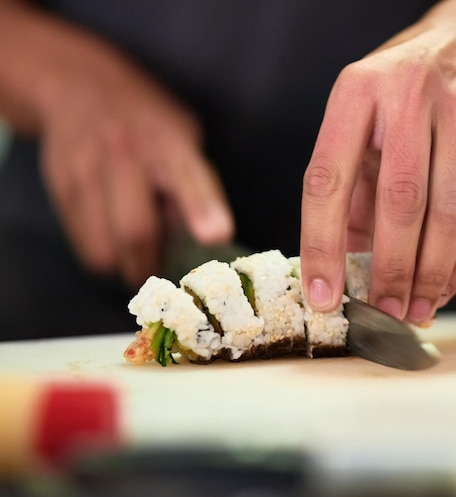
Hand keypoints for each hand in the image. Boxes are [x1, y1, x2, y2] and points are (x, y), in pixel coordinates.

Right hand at [39, 45, 233, 287]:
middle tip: (162, 272)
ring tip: (137, 250)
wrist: (79, 86)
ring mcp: (86, 167)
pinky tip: (113, 236)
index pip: (187, 178)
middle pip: (136, 230)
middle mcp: (126, 152)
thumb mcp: (185, 140)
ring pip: (105, 249)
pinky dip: (105, 256)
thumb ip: (196, 187)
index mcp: (170, 142)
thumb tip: (204, 242)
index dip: (202, 209)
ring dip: (126, 266)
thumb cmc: (150, 125)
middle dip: (152, 266)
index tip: (216, 236)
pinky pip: (84, 247)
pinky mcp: (60, 185)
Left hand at [300, 0, 455, 323]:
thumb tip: (345, 267)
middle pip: (400, 202)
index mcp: (355, 95)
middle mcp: (407, 97)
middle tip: (383, 311)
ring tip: (415, 308)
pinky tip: (446, 284)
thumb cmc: (402, 96)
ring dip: (431, 273)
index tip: (323, 295)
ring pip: (449, 212)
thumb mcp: (359, 123)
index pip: (327, 180)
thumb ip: (351, 190)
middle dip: (391, 269)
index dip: (322, 245)